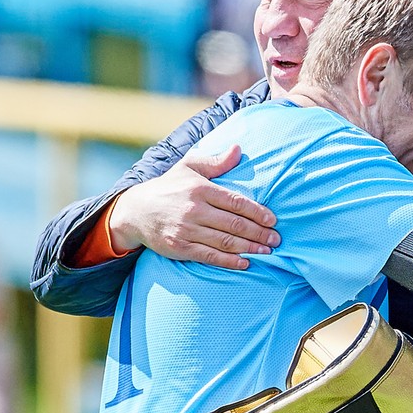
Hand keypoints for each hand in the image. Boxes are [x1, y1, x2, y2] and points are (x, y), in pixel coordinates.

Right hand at [109, 145, 279, 268]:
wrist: (135, 210)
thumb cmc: (168, 187)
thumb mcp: (189, 167)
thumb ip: (216, 162)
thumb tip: (239, 149)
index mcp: (200, 189)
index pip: (236, 202)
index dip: (257, 212)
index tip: (273, 220)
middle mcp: (194, 209)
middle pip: (234, 224)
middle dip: (259, 233)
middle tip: (276, 240)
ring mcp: (187, 230)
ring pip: (226, 241)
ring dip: (250, 248)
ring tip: (267, 251)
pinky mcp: (180, 248)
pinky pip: (210, 256)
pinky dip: (229, 261)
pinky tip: (245, 262)